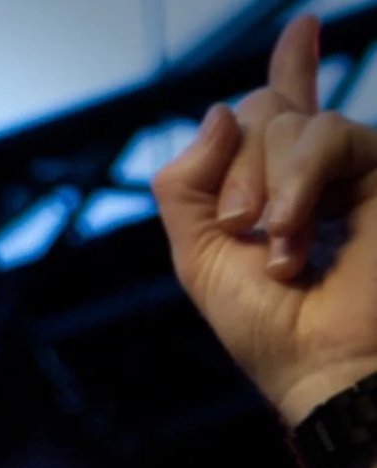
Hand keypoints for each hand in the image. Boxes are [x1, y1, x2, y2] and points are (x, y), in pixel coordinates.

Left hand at [153, 15, 376, 426]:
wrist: (323, 365)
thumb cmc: (267, 329)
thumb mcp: (198, 258)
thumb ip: (185, 187)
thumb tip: (218, 111)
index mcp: (273, 194)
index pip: (278, 117)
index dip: (290, 70)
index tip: (302, 27)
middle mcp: (316, 174)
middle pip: (257, 114)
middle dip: (233, 174)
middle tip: (240, 230)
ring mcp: (352, 168)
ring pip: (284, 122)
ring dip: (262, 186)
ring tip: (276, 249)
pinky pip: (326, 133)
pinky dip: (297, 180)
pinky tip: (293, 232)